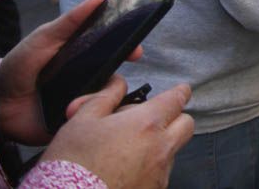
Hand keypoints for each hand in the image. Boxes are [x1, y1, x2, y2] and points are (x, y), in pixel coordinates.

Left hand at [0, 0, 144, 144]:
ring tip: (74, 101)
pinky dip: (88, 115)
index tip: (136, 51)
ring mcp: (81, 100)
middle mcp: (86, 77)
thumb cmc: (18, 67)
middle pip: (116, 76)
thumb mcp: (43, 39)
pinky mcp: (75, 120)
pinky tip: (71, 111)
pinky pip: (94, 120)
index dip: (127, 48)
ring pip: (108, 99)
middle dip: (119, 78)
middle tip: (120, 85)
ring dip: (97, 99)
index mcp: (81, 56)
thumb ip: (70, 21)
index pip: (112, 50)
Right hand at [41, 76, 194, 188]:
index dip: (178, 92)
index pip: (177, 99)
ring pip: (173, 150)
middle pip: (186, 125)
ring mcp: (160, 174)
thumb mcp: (83, 119)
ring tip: (126, 150)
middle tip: (151, 121)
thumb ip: (106, 96)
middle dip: (175, 119)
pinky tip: (124, 170)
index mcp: (147, 124)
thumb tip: (118, 83)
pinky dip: (149, 168)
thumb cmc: (73, 161)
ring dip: (159, 145)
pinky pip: (160, 174)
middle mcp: (161, 149)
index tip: (179, 91)